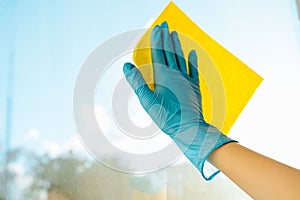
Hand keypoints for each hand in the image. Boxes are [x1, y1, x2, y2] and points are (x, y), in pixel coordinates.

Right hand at [123, 21, 235, 179]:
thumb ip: (137, 82)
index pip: (159, 53)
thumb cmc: (166, 116)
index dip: (158, 39)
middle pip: (170, 51)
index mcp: (163, 76)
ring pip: (181, 58)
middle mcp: (176, 74)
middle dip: (166, 37)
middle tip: (165, 24)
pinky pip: (193, 70)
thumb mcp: (147, 100)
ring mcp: (186, 79)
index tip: (157, 27)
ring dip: (177, 45)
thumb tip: (127, 66)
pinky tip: (192, 53)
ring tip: (175, 33)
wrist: (189, 128)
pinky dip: (193, 61)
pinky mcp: (194, 87)